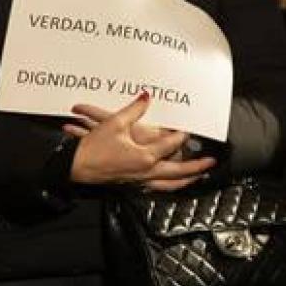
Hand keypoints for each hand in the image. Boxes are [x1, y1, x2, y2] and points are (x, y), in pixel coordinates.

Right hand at [66, 93, 215, 190]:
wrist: (75, 166)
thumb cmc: (92, 148)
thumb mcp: (114, 122)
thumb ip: (134, 109)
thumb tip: (146, 97)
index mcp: (144, 156)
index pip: (171, 144)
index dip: (181, 134)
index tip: (189, 127)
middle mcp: (145, 170)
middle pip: (178, 171)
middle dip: (197, 167)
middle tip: (210, 163)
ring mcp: (139, 179)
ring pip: (169, 184)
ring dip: (185, 180)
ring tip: (198, 177)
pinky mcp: (132, 183)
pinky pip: (157, 188)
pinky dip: (169, 186)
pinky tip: (173, 184)